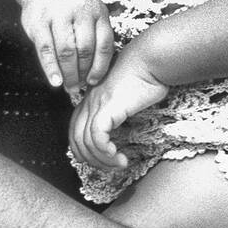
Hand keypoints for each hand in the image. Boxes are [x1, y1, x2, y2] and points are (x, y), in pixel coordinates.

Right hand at [21, 0, 114, 96]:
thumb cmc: (72, 8)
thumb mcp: (91, 15)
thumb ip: (96, 37)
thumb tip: (98, 74)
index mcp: (98, 11)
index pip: (104, 44)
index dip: (100, 67)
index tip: (94, 81)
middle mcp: (80, 10)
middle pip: (85, 49)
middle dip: (83, 73)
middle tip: (79, 86)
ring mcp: (58, 13)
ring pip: (66, 51)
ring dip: (68, 74)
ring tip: (68, 86)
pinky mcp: (38, 20)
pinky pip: (46, 49)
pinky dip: (51, 68)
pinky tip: (55, 81)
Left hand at [68, 51, 167, 169]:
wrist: (151, 59)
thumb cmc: (145, 76)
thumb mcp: (126, 97)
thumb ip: (117, 111)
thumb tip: (118, 132)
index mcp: (91, 99)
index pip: (75, 131)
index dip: (84, 150)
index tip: (102, 160)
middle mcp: (89, 102)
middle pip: (76, 139)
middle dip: (91, 160)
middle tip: (109, 167)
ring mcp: (97, 104)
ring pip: (86, 142)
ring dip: (102, 160)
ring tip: (119, 164)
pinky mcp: (107, 107)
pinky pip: (97, 137)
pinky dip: (104, 151)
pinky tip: (118, 156)